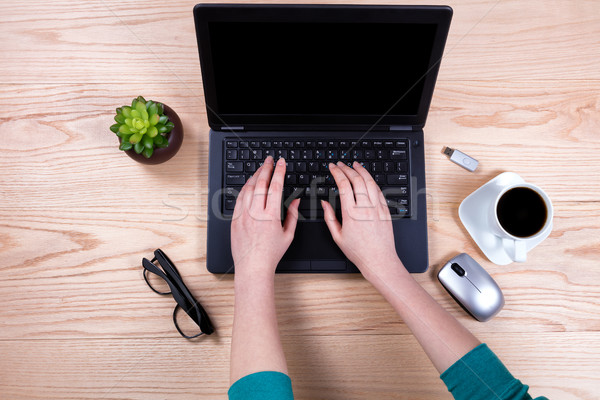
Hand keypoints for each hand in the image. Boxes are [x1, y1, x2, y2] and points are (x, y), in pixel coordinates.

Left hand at [231, 156, 299, 278]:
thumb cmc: (271, 254)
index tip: (281, 163)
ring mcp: (243, 215)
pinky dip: (245, 188)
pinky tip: (249, 185)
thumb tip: (295, 200)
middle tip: (269, 160)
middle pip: (260, 183)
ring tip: (260, 169)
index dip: (279, 172)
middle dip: (266, 168)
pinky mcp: (234, 219)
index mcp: (271, 216)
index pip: (275, 187)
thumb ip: (292, 215)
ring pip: (248, 189)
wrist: (252, 266)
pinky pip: (239, 198)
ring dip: (255, 176)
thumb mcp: (288, 235)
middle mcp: (255, 213)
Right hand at [321, 161, 406, 282]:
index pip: (343, 185)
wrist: (379, 260)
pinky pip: (378, 191)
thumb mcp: (337, 236)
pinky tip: (367, 178)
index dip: (337, 172)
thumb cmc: (359, 251)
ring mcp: (377, 208)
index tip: (332, 167)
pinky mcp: (386, 210)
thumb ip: (329, 217)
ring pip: (370, 182)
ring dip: (361, 170)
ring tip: (355, 165)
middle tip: (341, 164)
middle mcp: (365, 208)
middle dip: (347, 168)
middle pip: (357, 179)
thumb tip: (325, 203)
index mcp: (351, 213)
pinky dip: (371, 181)